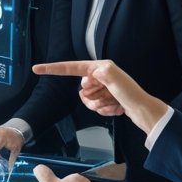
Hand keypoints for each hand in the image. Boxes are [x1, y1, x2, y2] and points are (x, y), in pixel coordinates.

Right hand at [34, 60, 168, 133]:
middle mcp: (100, 75)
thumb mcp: (119, 83)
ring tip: (114, 104)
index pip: (72, 67)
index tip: (37, 69)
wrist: (145, 113)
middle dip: (92, 97)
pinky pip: (94, 107)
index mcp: (100, 68)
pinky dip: (104, 110)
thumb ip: (104, 74)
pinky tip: (116, 109)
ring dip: (99, 106)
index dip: (54, 69)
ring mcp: (102, 87)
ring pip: (86, 100)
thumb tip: (91, 73)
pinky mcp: (105, 97)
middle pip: (81, 89)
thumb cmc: (133, 96)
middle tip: (109, 98)